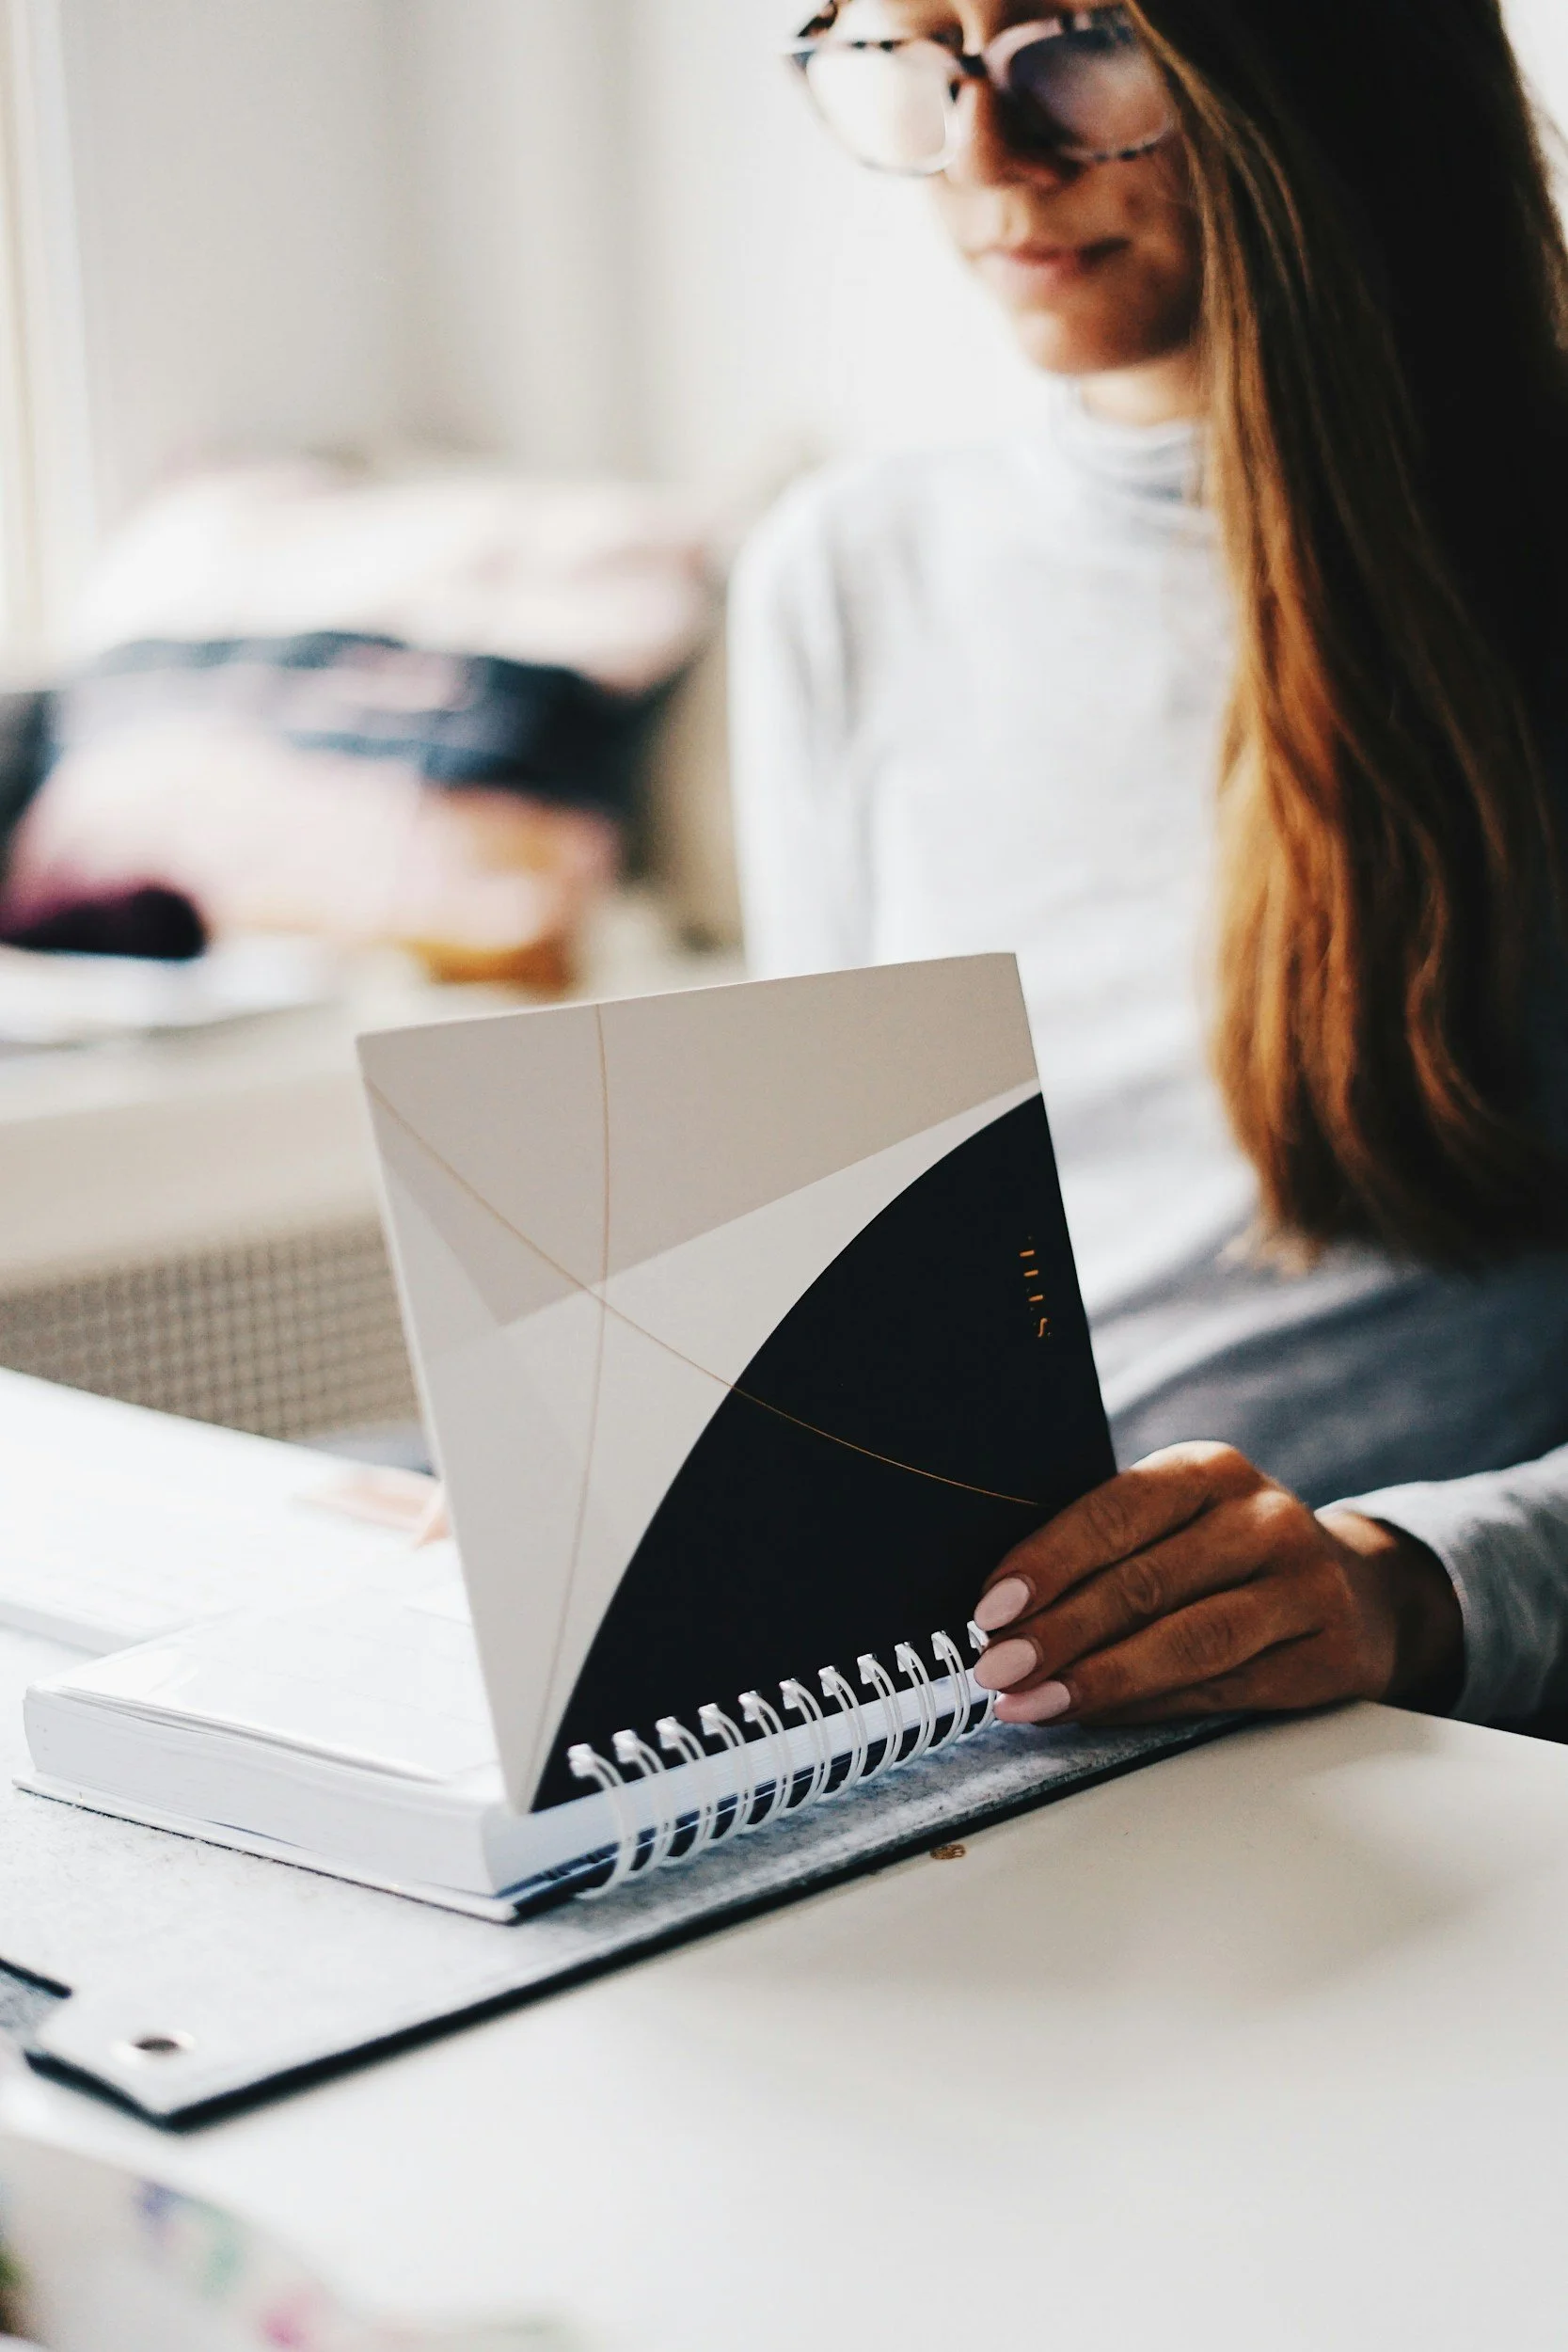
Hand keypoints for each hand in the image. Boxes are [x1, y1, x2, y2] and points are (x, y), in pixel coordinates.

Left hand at [971, 1441, 1463, 1726]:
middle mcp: (1264, 1520)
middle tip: (997, 1669)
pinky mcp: (1329, 1656)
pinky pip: (1222, 1690)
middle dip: (1060, 1631)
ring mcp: (1305, 1588)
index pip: (1117, 1511)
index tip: (990, 1608)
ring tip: (1032, 1703)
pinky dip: (1148, 1708)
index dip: (1049, 1561)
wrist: (1360, 1590)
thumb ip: (1107, 1548)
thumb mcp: (1179, 1521)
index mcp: (1211, 1471)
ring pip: (1190, 1642)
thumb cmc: (1228, 1555)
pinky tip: (1094, 1718)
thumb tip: (999, 1610)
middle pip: (1147, 1582)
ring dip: (1099, 1679)